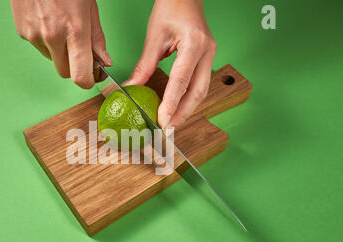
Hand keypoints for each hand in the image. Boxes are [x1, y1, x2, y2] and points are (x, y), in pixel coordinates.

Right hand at [10, 0, 111, 88]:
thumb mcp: (90, 7)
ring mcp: (35, 35)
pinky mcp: (23, 32)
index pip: (80, 77)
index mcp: (74, 31)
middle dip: (74, 66)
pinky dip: (47, 41)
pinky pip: (40, 47)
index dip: (88, 81)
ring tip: (62, 27)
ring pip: (52, 60)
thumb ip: (97, 37)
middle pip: (66, 73)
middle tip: (79, 51)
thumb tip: (104, 61)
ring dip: (59, 52)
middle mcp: (53, 37)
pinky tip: (49, 21)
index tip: (92, 76)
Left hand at [125, 0, 215, 129]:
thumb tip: (132, 88)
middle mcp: (207, 51)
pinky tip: (178, 107)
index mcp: (194, 44)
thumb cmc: (171, 7)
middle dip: (183, 113)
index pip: (182, 80)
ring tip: (172, 123)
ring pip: (202, 90)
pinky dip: (189, 98)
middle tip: (168, 128)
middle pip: (198, 91)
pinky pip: (200, 83)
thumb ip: (145, 65)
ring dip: (187, 109)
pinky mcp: (207, 58)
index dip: (172, 103)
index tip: (162, 120)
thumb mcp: (154, 36)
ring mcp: (210, 55)